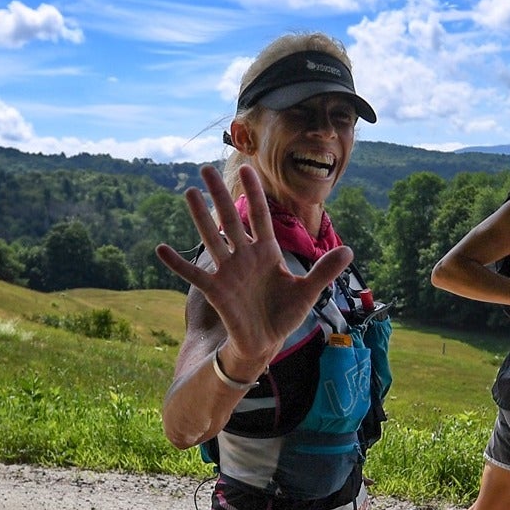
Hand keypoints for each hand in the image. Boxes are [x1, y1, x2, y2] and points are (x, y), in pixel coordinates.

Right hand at [155, 165, 351, 366]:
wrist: (266, 342)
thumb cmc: (284, 315)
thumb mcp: (308, 292)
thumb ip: (325, 270)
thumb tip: (350, 250)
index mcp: (267, 252)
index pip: (260, 216)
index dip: (254, 193)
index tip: (248, 168)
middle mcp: (245, 256)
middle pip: (231, 219)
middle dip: (220, 195)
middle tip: (205, 168)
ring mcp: (228, 272)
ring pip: (212, 238)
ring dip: (200, 217)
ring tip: (189, 193)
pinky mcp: (216, 291)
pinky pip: (193, 274)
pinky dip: (176, 263)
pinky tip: (160, 249)